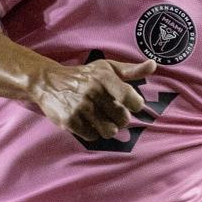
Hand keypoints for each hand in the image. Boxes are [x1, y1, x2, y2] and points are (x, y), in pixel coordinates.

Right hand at [24, 56, 156, 143]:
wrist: (48, 82)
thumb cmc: (83, 75)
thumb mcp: (106, 68)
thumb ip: (131, 70)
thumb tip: (153, 65)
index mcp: (105, 78)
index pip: (131, 99)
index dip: (134, 105)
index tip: (129, 103)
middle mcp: (93, 92)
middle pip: (123, 119)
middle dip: (120, 119)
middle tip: (111, 112)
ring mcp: (81, 108)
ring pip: (109, 131)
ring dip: (108, 128)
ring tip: (101, 120)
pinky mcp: (69, 121)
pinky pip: (92, 136)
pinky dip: (92, 132)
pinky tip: (87, 122)